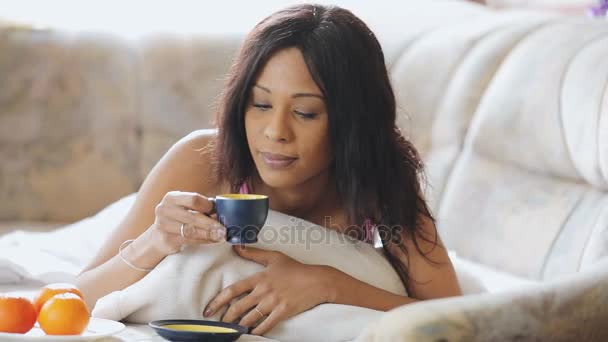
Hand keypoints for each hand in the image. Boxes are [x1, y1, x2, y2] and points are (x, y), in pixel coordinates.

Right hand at [148, 191, 225, 255]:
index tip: (218, 212)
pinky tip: (212, 240)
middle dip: (210, 223)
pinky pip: (189, 240)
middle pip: (192, 216)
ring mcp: (163, 225)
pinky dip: (203, 240)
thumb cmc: (179, 218)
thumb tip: (224, 208)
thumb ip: (202, 206)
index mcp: (172, 197)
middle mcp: (165, 209)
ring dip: (208, 234)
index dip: (208, 206)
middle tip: (224, 229)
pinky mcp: (166, 239)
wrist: (159, 235)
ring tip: (220, 236)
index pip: (193, 199)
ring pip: (191, 230)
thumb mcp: (186, 207)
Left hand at [204, 246, 330, 334]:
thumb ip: (254, 253)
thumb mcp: (274, 257)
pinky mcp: (283, 312)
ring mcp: (273, 302)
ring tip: (233, 329)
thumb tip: (236, 246)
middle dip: (226, 317)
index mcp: (259, 278)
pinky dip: (257, 330)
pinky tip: (252, 332)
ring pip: (249, 318)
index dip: (218, 301)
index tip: (208, 309)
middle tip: (220, 323)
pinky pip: (265, 325)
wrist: (317, 280)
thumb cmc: (296, 268)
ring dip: (239, 325)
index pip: (233, 290)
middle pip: (238, 307)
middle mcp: (263, 291)